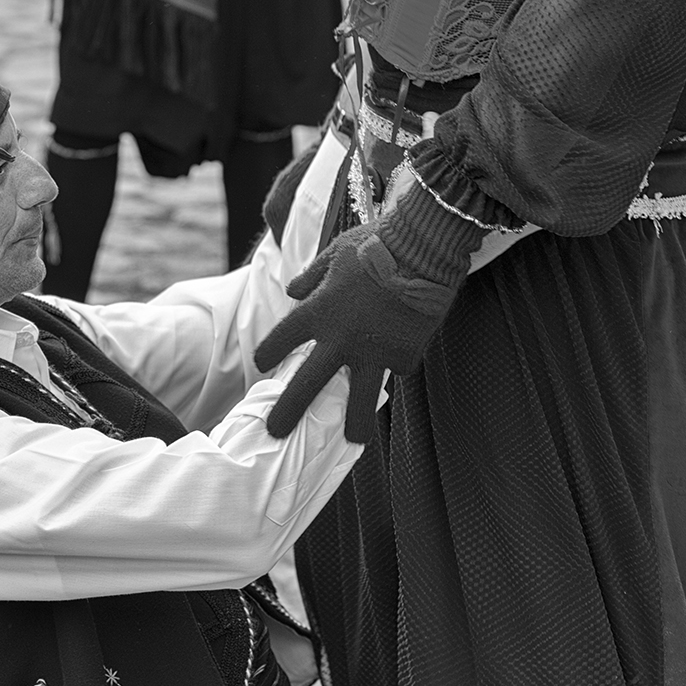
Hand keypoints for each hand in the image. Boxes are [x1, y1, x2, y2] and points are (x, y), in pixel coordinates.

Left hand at [255, 184, 485, 443]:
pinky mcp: (405, 355)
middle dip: (289, 411)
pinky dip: (397, 361)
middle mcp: (340, 339)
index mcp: (316, 313)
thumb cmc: (373, 244)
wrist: (423, 248)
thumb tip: (291, 292)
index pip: (281, 340)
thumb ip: (310, 278)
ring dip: (355, 422)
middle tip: (276, 432)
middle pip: (306, 385)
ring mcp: (373, 352)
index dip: (269, 352)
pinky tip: (401, 349)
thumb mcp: (332, 254)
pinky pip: (398, 366)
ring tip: (352, 441)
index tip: (262, 363)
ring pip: (359, 398)